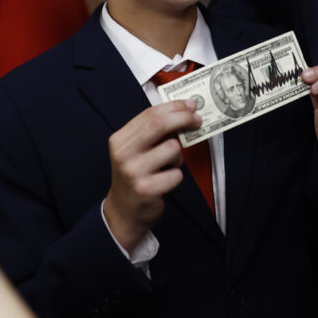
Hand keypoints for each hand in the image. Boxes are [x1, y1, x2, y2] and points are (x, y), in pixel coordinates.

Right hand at [102, 101, 201, 251]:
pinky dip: (176, 175)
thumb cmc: (134, 176)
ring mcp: (134, 172)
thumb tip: (184, 111)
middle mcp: (124, 154)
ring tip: (169, 164)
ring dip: (178, 156)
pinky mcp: (146, 190)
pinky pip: (176, 174)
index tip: (190, 105)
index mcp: (120, 139)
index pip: (150, 114)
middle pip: (160, 124)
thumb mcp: (134, 150)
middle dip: (183, 118)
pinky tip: (165, 180)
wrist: (123, 212)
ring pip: (172, 149)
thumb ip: (152, 132)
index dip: (174, 107)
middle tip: (197, 120)